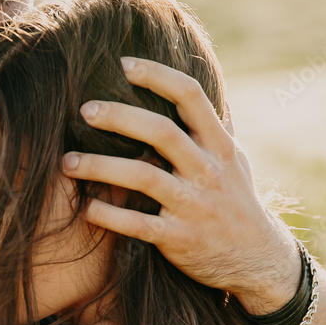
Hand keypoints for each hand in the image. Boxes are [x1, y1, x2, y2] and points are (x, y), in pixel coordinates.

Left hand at [61, 57, 300, 314]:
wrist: (258, 260)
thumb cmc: (234, 200)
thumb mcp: (233, 160)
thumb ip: (206, 129)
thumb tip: (176, 88)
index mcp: (221, 146)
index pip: (190, 96)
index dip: (156, 75)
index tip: (123, 64)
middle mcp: (209, 171)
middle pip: (161, 132)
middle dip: (119, 117)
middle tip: (84, 111)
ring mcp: (195, 206)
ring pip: (143, 177)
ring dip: (100, 167)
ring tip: (67, 162)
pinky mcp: (181, 239)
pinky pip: (139, 225)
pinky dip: (110, 216)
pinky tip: (87, 208)